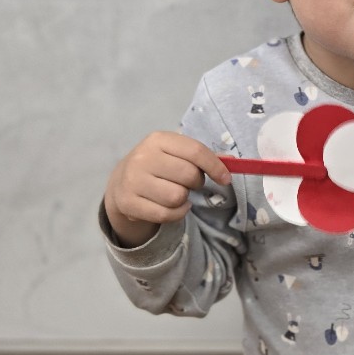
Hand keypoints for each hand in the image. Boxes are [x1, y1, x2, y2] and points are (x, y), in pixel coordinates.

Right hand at [104, 132, 231, 247]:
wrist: (122, 182)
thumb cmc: (157, 165)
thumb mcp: (174, 153)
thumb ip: (200, 156)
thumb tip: (232, 162)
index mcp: (158, 140)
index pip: (195, 151)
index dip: (215, 166)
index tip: (225, 178)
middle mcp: (143, 157)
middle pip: (189, 175)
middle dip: (196, 182)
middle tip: (188, 183)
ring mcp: (133, 181)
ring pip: (178, 197)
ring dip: (184, 199)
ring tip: (176, 193)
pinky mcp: (128, 203)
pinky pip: (166, 214)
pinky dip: (177, 213)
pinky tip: (172, 207)